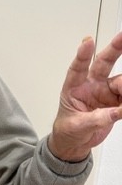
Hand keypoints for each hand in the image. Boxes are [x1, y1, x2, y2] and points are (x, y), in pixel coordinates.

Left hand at [48, 32, 121, 160]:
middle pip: (104, 63)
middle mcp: (91, 86)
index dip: (82, 55)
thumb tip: (114, 112)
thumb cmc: (68, 129)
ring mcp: (105, 92)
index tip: (87, 41)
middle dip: (114, 49)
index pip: (77, 68)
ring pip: (121, 81)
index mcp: (74, 88)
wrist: (74, 143)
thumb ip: (95, 119)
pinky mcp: (116, 102)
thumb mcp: (76, 126)